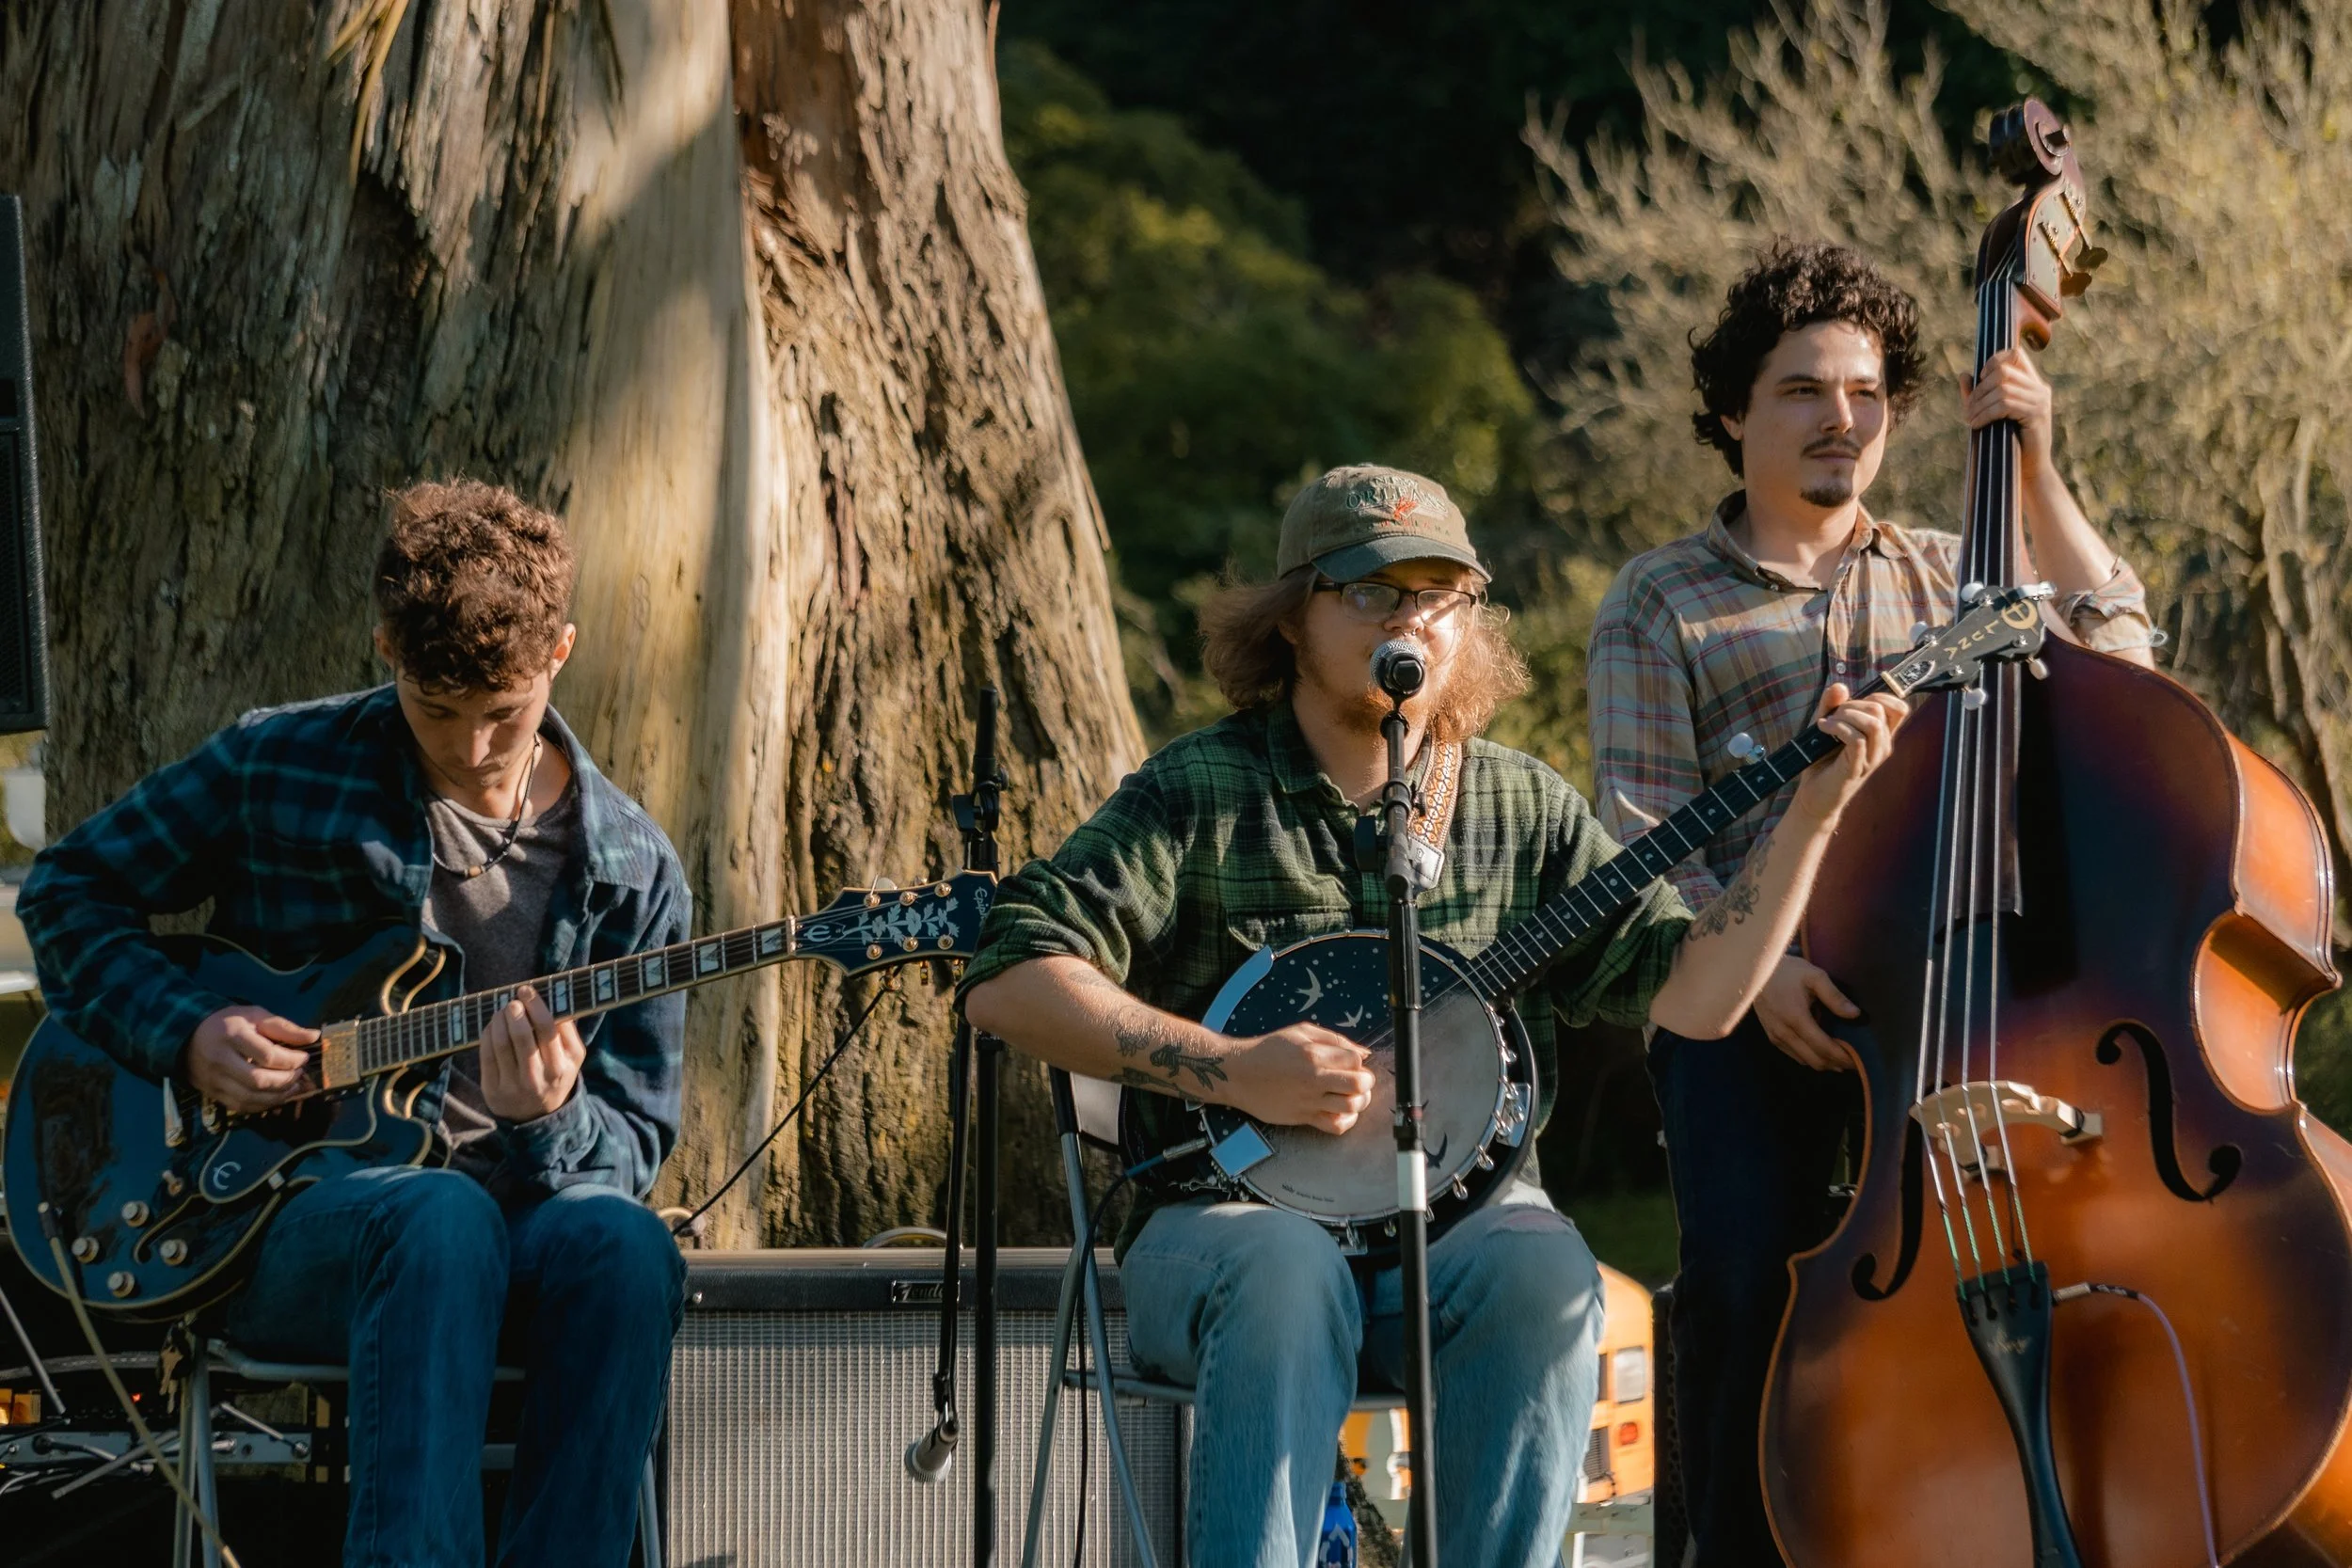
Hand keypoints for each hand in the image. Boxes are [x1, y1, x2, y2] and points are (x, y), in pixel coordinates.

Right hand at [185, 1005, 318, 1112]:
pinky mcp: (212, 1093)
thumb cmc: (228, 1023)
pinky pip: (241, 1106)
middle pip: (259, 1081)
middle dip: (286, 1081)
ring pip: (250, 1098)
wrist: (189, 1036)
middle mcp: (221, 1060)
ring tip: (292, 1087)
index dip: (291, 1060)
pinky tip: (275, 1096)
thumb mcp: (255, 1016)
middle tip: (299, 1074)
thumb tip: (314, 1036)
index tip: (304, 1057)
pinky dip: (262, 1105)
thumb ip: (284, 1027)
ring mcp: (214, 1080)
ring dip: (278, 1097)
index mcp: (232, 1035)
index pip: (267, 1056)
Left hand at [478, 985, 586, 1121]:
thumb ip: (567, 1031)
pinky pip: (486, 1055)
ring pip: (501, 1044)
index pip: (547, 1030)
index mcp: (560, 1067)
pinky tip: (493, 1025)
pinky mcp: (493, 1089)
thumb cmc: (556, 1074)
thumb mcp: (573, 1058)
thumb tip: (553, 1000)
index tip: (527, 991)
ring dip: (499, 1020)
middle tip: (512, 1001)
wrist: (537, 1115)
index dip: (535, 1006)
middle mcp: (536, 1078)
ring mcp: (513, 1085)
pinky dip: (488, 1034)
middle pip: (521, 1036)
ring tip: (502, 1010)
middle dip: (514, 1012)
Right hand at [1220, 1022, 1375, 1134]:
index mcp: (1314, 1054)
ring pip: (1351, 1107)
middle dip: (1365, 1082)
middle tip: (1358, 1081)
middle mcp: (1314, 1078)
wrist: (1239, 1074)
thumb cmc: (1268, 1050)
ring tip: (1350, 1096)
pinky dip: (1345, 1121)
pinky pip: (1335, 1126)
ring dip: (1358, 1101)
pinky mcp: (1303, 1117)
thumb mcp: (1301, 1032)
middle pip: (1359, 1084)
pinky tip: (1341, 1112)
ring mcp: (1309, 1100)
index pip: (1356, 1060)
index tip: (1351, 1065)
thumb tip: (1363, 1053)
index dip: (1359, 1063)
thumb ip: (1334, 1039)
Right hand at [1753, 953, 1857, 1071]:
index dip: (1842, 1057)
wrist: (1757, 971)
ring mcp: (1776, 1037)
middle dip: (1837, 1064)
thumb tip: (1855, 1014)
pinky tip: (1822, 1051)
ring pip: (1805, 1062)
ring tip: (1841, 1058)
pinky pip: (1795, 1056)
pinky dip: (1811, 1058)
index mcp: (1796, 1018)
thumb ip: (1835, 996)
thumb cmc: (1789, 972)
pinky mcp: (1772, 1037)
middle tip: (1855, 1062)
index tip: (1859, 1060)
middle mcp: (1784, 1032)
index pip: (1823, 1047)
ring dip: (1825, 1063)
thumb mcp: (1814, 977)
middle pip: (1815, 1060)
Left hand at [1789, 683, 1907, 822]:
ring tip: (1826, 723)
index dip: (1882, 696)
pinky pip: (1856, 739)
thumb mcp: (1825, 725)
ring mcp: (1871, 759)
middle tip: (1831, 715)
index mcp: (1880, 735)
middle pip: (1880, 710)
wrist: (1813, 795)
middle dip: (1852, 704)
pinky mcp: (1856, 768)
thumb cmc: (1822, 760)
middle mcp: (1882, 746)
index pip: (1899, 708)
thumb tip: (1840, 686)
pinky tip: (1823, 729)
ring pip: (1873, 723)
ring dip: (1845, 716)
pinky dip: (1838, 728)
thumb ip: (1831, 704)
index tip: (1854, 700)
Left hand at [1961, 347, 2053, 475]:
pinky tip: (1975, 425)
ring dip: (1979, 404)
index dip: (1994, 361)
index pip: (2015, 355)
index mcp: (2032, 384)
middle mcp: (2040, 389)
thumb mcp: (1990, 414)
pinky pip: (2005, 405)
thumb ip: (1978, 395)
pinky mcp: (2037, 415)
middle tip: (1967, 409)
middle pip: (2003, 371)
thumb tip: (1964, 374)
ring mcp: (2040, 401)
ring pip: (2002, 389)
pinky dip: (1985, 414)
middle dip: (1979, 389)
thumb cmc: (2006, 443)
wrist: (2027, 471)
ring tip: (1968, 419)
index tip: (1980, 380)